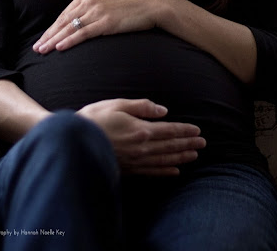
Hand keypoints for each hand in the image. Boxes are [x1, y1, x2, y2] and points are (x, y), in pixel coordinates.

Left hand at [33, 0, 157, 53]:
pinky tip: (59, 47)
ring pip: (69, 27)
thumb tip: (79, 22)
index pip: (65, 13)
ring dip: (54, 40)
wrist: (151, 5)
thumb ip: (91, 8)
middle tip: (36, 48)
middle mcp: (89, 0)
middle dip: (48, 35)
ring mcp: (97, 10)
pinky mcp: (106, 21)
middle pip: (63, 20)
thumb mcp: (107, 1)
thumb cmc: (131, 6)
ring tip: (43, 51)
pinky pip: (83, 33)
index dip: (52, 28)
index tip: (43, 39)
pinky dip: (69, 41)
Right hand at [77, 98, 205, 175]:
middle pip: (170, 146)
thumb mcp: (117, 104)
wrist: (73, 142)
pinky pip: (152, 172)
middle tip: (203, 143)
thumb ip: (141, 106)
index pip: (169, 130)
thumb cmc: (93, 119)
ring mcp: (135, 161)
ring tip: (194, 155)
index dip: (184, 131)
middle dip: (188, 144)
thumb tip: (163, 110)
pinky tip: (175, 171)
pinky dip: (166, 172)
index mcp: (140, 130)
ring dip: (181, 157)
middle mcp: (141, 148)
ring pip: (164, 160)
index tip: (197, 130)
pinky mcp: (128, 169)